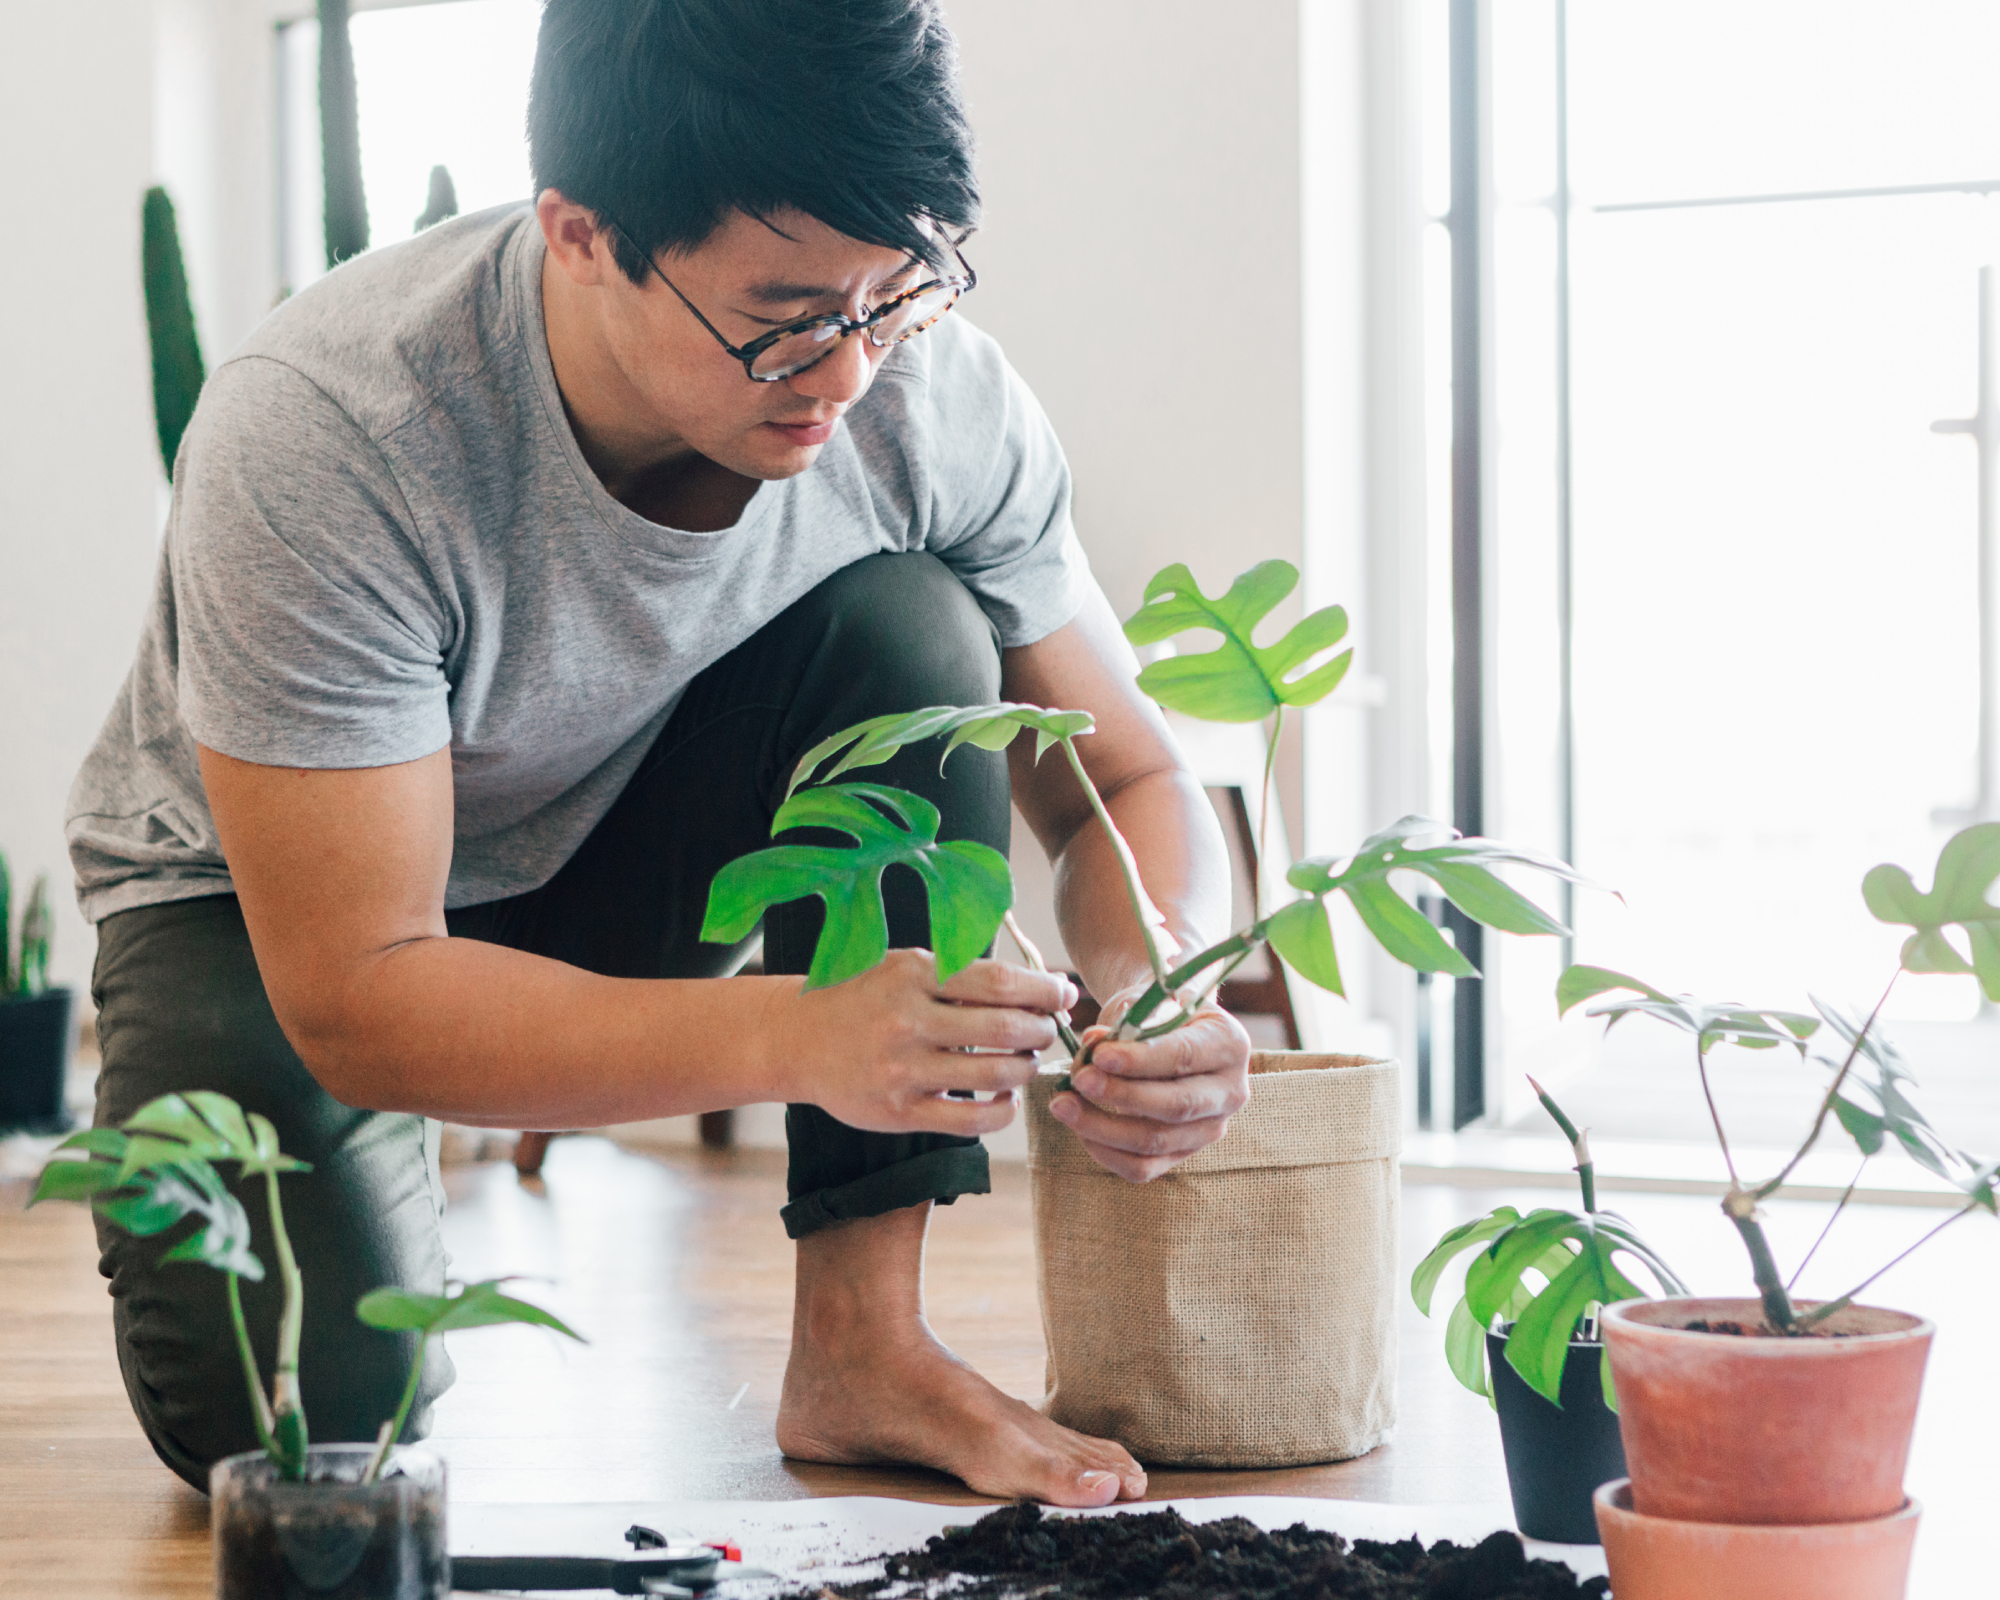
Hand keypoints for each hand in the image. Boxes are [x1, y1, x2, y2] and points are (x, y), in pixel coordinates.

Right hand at [771, 950, 1076, 1136]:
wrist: (796, 1038)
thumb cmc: (864, 996)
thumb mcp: (905, 967)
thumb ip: (961, 973)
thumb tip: (1036, 985)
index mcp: (913, 975)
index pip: (1000, 983)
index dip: (1044, 990)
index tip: (1064, 993)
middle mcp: (908, 1021)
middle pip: (1005, 1030)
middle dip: (1041, 1031)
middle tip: (1047, 1030)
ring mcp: (902, 1071)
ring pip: (996, 1076)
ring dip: (1026, 1069)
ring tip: (1025, 1061)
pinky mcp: (899, 1113)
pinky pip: (972, 1120)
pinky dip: (1003, 1111)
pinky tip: (1005, 1098)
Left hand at [1050, 983, 1251, 1181]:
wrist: (1168, 1031)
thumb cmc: (1156, 1013)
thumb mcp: (1147, 1003)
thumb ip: (1125, 1023)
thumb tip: (1094, 1045)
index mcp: (1229, 1044)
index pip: (1184, 1057)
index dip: (1140, 1060)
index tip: (1100, 1056)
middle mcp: (1230, 1092)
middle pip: (1175, 1105)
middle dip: (1121, 1095)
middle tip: (1079, 1080)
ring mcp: (1210, 1129)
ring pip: (1155, 1141)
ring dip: (1102, 1127)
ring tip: (1063, 1104)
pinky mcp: (1184, 1154)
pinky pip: (1144, 1167)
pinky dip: (1106, 1152)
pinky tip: (1079, 1128)